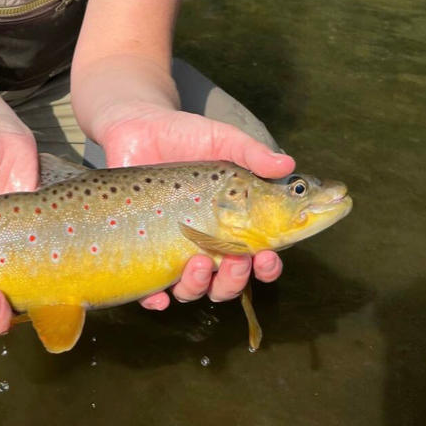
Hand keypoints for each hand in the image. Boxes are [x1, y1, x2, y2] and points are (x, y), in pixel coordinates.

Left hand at [100, 106, 294, 309]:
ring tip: (200, 262)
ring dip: (201, 286)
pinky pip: (150, 288)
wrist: (138, 126)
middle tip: (236, 260)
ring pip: (193, 289)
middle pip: (228, 282)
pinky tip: (159, 297)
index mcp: (233, 222)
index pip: (258, 258)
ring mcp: (174, 248)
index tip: (267, 257)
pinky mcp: (143, 249)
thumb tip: (287, 164)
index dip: (268, 267)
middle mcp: (206, 242)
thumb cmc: (187, 135)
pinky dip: (156, 299)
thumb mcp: (222, 139)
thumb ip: (252, 153)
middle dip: (236, 280)